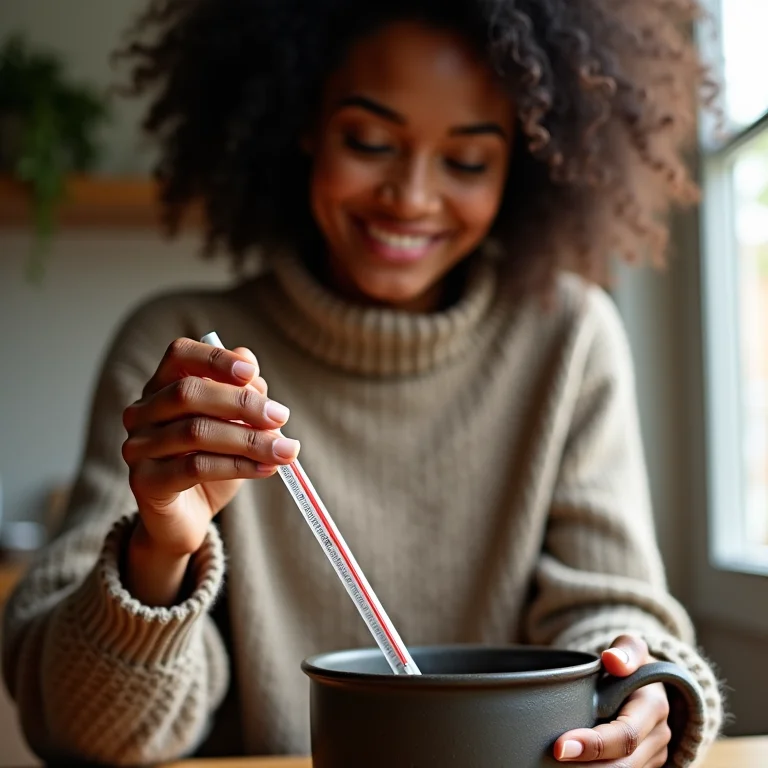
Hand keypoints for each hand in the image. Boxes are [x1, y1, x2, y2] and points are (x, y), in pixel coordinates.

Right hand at [122, 337, 299, 558]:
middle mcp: (142, 411)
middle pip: (189, 392)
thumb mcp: (235, 425)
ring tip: (284, 451)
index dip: (215, 359)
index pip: (180, 355)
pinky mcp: (145, 482)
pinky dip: (238, 466)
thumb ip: (243, 395)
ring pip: (196, 432)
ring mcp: (138, 446)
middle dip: (242, 403)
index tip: (252, 373)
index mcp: (162, 386)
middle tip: (281, 417)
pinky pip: (195, 467)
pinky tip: (266, 470)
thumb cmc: (214, 461)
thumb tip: (255, 376)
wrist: (188, 518)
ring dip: (249, 440)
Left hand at [554, 635, 670, 766]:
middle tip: (555, 756)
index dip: (594, 744)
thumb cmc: (631, 664)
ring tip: (559, 765)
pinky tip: (574, 766)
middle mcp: (658, 736)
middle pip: (624, 765)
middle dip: (587, 766)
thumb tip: (613, 659)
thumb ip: (626, 649)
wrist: (647, 683)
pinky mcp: (646, 764)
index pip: (624, 735)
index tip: (560, 746)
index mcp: (653, 707)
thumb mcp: (631, 648)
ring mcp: (654, 755)